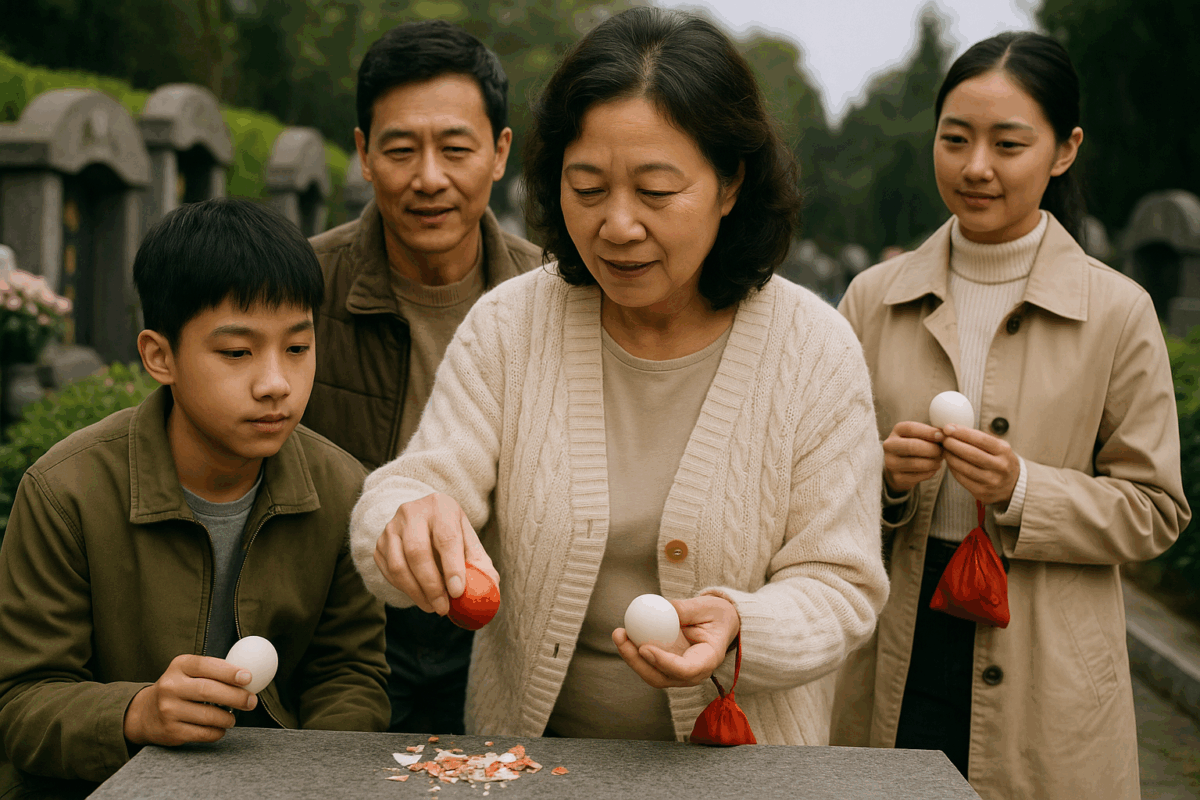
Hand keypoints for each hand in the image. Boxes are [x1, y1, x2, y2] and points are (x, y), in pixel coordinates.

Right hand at [122, 654, 255, 746]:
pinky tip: (220, 728)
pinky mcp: (171, 731)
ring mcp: (168, 710)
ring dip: (228, 718)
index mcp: (179, 666)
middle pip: (209, 691)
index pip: (206, 666)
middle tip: (252, 701)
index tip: (248, 678)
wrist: (144, 713)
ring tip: (233, 717)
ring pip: (209, 716)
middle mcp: (170, 686)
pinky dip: (218, 731)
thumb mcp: (189, 672)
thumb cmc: (179, 688)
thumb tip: (248, 676)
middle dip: (236, 697)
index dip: (229, 672)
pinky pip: (204, 733)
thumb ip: (214, 671)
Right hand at [371, 492, 497, 615]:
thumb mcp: (468, 540)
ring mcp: (392, 527)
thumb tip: (491, 592)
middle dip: (432, 585)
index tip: (457, 592)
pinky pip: (388, 572)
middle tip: (443, 608)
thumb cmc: (450, 533)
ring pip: (399, 565)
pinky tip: (419, 595)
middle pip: (417, 551)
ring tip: (433, 607)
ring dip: (416, 592)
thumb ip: (479, 564)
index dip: (451, 566)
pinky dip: (404, 589)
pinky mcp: (379, 543)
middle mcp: (412, 512)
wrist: (421, 519)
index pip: (446, 537)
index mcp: (441, 506)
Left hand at [612, 595, 740, 688]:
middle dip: (637, 662)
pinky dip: (634, 652)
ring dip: (631, 657)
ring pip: (651, 674)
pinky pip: (648, 664)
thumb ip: (688, 609)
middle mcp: (693, 673)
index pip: (686, 669)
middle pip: (662, 677)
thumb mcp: (708, 607)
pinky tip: (624, 635)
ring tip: (619, 634)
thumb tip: (667, 608)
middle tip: (622, 638)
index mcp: (709, 659)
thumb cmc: (717, 615)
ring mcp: (679, 672)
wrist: (720, 623)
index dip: (664, 662)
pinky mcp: (667, 666)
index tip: (645, 647)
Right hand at [882, 421, 944, 493]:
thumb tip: (946, 434)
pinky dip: (930, 472)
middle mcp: (889, 445)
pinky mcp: (896, 477)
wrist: (900, 465)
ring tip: (939, 460)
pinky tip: (933, 468)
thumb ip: (932, 432)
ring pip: (916, 463)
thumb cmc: (916, 445)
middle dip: (932, 449)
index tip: (942, 436)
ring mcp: (891, 463)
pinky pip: (918, 476)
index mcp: (897, 431)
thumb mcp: (921, 435)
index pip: (911, 428)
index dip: (928, 432)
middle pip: (912, 446)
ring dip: (933, 462)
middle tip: (942, 451)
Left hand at [942, 424, 1019, 505]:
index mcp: (1004, 451)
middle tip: (942, 438)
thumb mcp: (998, 447)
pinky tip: (949, 462)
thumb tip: (952, 428)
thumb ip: (979, 438)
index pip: (980, 439)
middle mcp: (1000, 466)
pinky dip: (953, 469)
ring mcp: (991, 481)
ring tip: (944, 449)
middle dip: (952, 444)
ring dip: (950, 456)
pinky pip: (962, 479)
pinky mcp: (982, 492)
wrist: (1013, 486)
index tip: (948, 428)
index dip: (962, 432)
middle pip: (971, 453)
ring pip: (964, 467)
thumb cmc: (1000, 460)